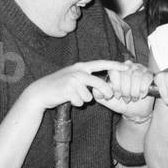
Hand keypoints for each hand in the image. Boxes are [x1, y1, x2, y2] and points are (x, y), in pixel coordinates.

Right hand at [26, 59, 141, 111]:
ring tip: (72, 96)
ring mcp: (73, 80)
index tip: (126, 67)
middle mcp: (78, 71)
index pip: (101, 64)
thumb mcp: (73, 77)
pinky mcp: (68, 90)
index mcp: (80, 66)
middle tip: (108, 96)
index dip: (114, 65)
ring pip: (89, 96)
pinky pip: (81, 102)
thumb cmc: (58, 85)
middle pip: (99, 83)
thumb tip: (103, 87)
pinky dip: (76, 103)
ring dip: (83, 99)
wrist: (41, 91)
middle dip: (106, 92)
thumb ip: (87, 79)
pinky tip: (67, 99)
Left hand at [90, 60, 154, 118]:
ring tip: (133, 98)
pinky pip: (146, 78)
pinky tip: (141, 95)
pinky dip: (143, 89)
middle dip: (125, 90)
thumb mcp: (106, 100)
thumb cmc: (119, 103)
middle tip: (126, 98)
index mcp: (115, 69)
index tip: (117, 95)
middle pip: (125, 75)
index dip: (116, 85)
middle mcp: (126, 66)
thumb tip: (95, 88)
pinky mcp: (149, 74)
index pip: (114, 71)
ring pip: (136, 76)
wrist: (134, 110)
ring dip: (134, 91)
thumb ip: (98, 94)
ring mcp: (139, 68)